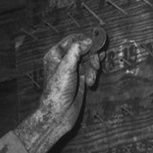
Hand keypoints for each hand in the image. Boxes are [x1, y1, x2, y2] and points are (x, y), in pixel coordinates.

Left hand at [16, 33, 100, 152]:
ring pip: (89, 60)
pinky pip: (91, 70)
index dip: (84, 40)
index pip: (72, 39)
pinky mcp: (80, 79)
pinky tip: (91, 83)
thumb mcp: (66, 65)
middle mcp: (64, 61)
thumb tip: (88, 41)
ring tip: (91, 78)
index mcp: (56, 55)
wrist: (59, 113)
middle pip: (84, 49)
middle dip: (91, 56)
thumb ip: (77, 49)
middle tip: (96, 62)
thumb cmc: (58, 90)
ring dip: (93, 67)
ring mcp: (73, 70)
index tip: (95, 43)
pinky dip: (93, 75)